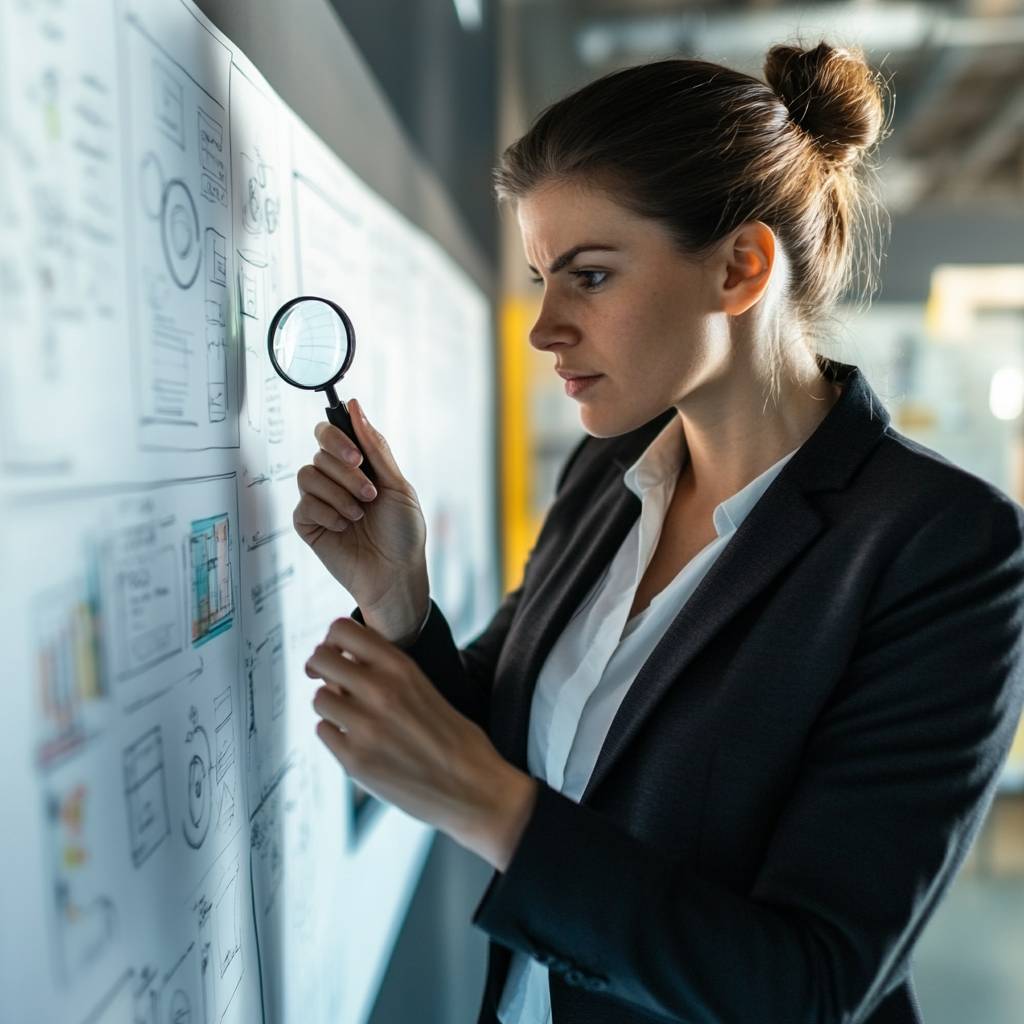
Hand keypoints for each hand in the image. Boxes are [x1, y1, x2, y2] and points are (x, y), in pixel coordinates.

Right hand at [294, 398, 428, 631]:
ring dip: (340, 494)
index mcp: (358, 465)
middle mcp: (335, 479)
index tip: (357, 455)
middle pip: (319, 452)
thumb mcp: (398, 485)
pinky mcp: (308, 523)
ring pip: (308, 475)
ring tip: (361, 514)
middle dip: (346, 472)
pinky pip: (304, 504)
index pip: (330, 432)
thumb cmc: (403, 533)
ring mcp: (320, 500)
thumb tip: (355, 407)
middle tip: (370, 493)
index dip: (336, 436)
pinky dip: (329, 514)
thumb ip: (376, 447)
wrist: (396, 574)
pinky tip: (345, 528)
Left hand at [306, 616, 538, 869]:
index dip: (334, 639)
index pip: (342, 629)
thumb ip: (385, 672)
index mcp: (401, 667)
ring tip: (353, 717)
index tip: (339, 653)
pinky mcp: (354, 760)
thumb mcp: (424, 686)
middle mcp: (379, 690)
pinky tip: (358, 742)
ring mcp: (364, 727)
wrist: (473, 789)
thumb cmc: (454, 738)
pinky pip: (323, 731)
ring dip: (331, 705)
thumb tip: (341, 663)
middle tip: (333, 682)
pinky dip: (336, 734)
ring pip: (319, 698)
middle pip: (320, 658)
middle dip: (321, 668)